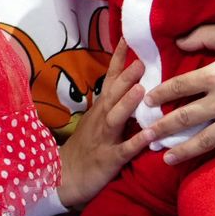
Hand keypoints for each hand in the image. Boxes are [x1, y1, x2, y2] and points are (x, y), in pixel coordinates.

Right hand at [56, 42, 153, 210]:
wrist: (64, 176)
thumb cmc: (86, 147)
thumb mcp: (98, 122)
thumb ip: (114, 104)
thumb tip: (136, 85)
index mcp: (100, 109)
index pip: (110, 79)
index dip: (118, 60)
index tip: (128, 38)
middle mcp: (101, 119)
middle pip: (113, 94)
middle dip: (126, 77)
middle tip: (141, 60)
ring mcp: (104, 138)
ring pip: (115, 118)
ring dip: (127, 103)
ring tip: (142, 90)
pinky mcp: (109, 160)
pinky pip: (124, 150)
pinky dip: (136, 142)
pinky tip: (150, 136)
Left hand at [141, 26, 214, 197]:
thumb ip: (202, 35)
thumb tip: (177, 40)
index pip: (178, 87)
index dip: (159, 95)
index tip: (147, 102)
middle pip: (185, 118)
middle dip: (162, 128)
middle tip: (144, 137)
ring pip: (204, 141)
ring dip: (183, 151)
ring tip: (165, 158)